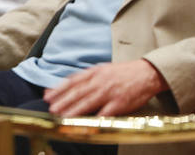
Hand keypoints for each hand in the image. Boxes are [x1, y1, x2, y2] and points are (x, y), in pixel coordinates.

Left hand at [44, 59, 167, 115]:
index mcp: (94, 73)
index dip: (59, 89)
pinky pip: (107, 112)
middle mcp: (100, 82)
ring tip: (63, 117)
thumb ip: (85, 77)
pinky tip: (88, 123)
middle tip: (52, 109)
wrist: (146, 73)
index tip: (48, 96)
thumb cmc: (121, 73)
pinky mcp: (121, 102)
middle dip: (63, 101)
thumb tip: (67, 84)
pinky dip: (97, 118)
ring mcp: (110, 92)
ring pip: (89, 102)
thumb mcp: (101, 70)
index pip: (72, 81)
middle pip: (78, 92)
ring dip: (75, 110)